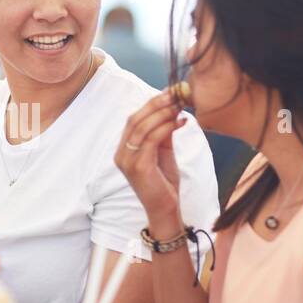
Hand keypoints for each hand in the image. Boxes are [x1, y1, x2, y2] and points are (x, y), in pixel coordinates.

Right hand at [115, 90, 188, 232]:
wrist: (165, 209)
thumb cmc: (164, 182)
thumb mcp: (163, 152)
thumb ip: (163, 132)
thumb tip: (172, 110)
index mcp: (123, 149)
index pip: (133, 119)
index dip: (151, 103)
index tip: (171, 93)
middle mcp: (121, 154)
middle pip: (135, 119)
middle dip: (157, 104)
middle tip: (176, 95)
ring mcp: (127, 160)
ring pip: (143, 127)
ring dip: (163, 113)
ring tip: (180, 106)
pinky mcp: (138, 166)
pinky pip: (151, 140)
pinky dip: (167, 127)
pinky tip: (181, 122)